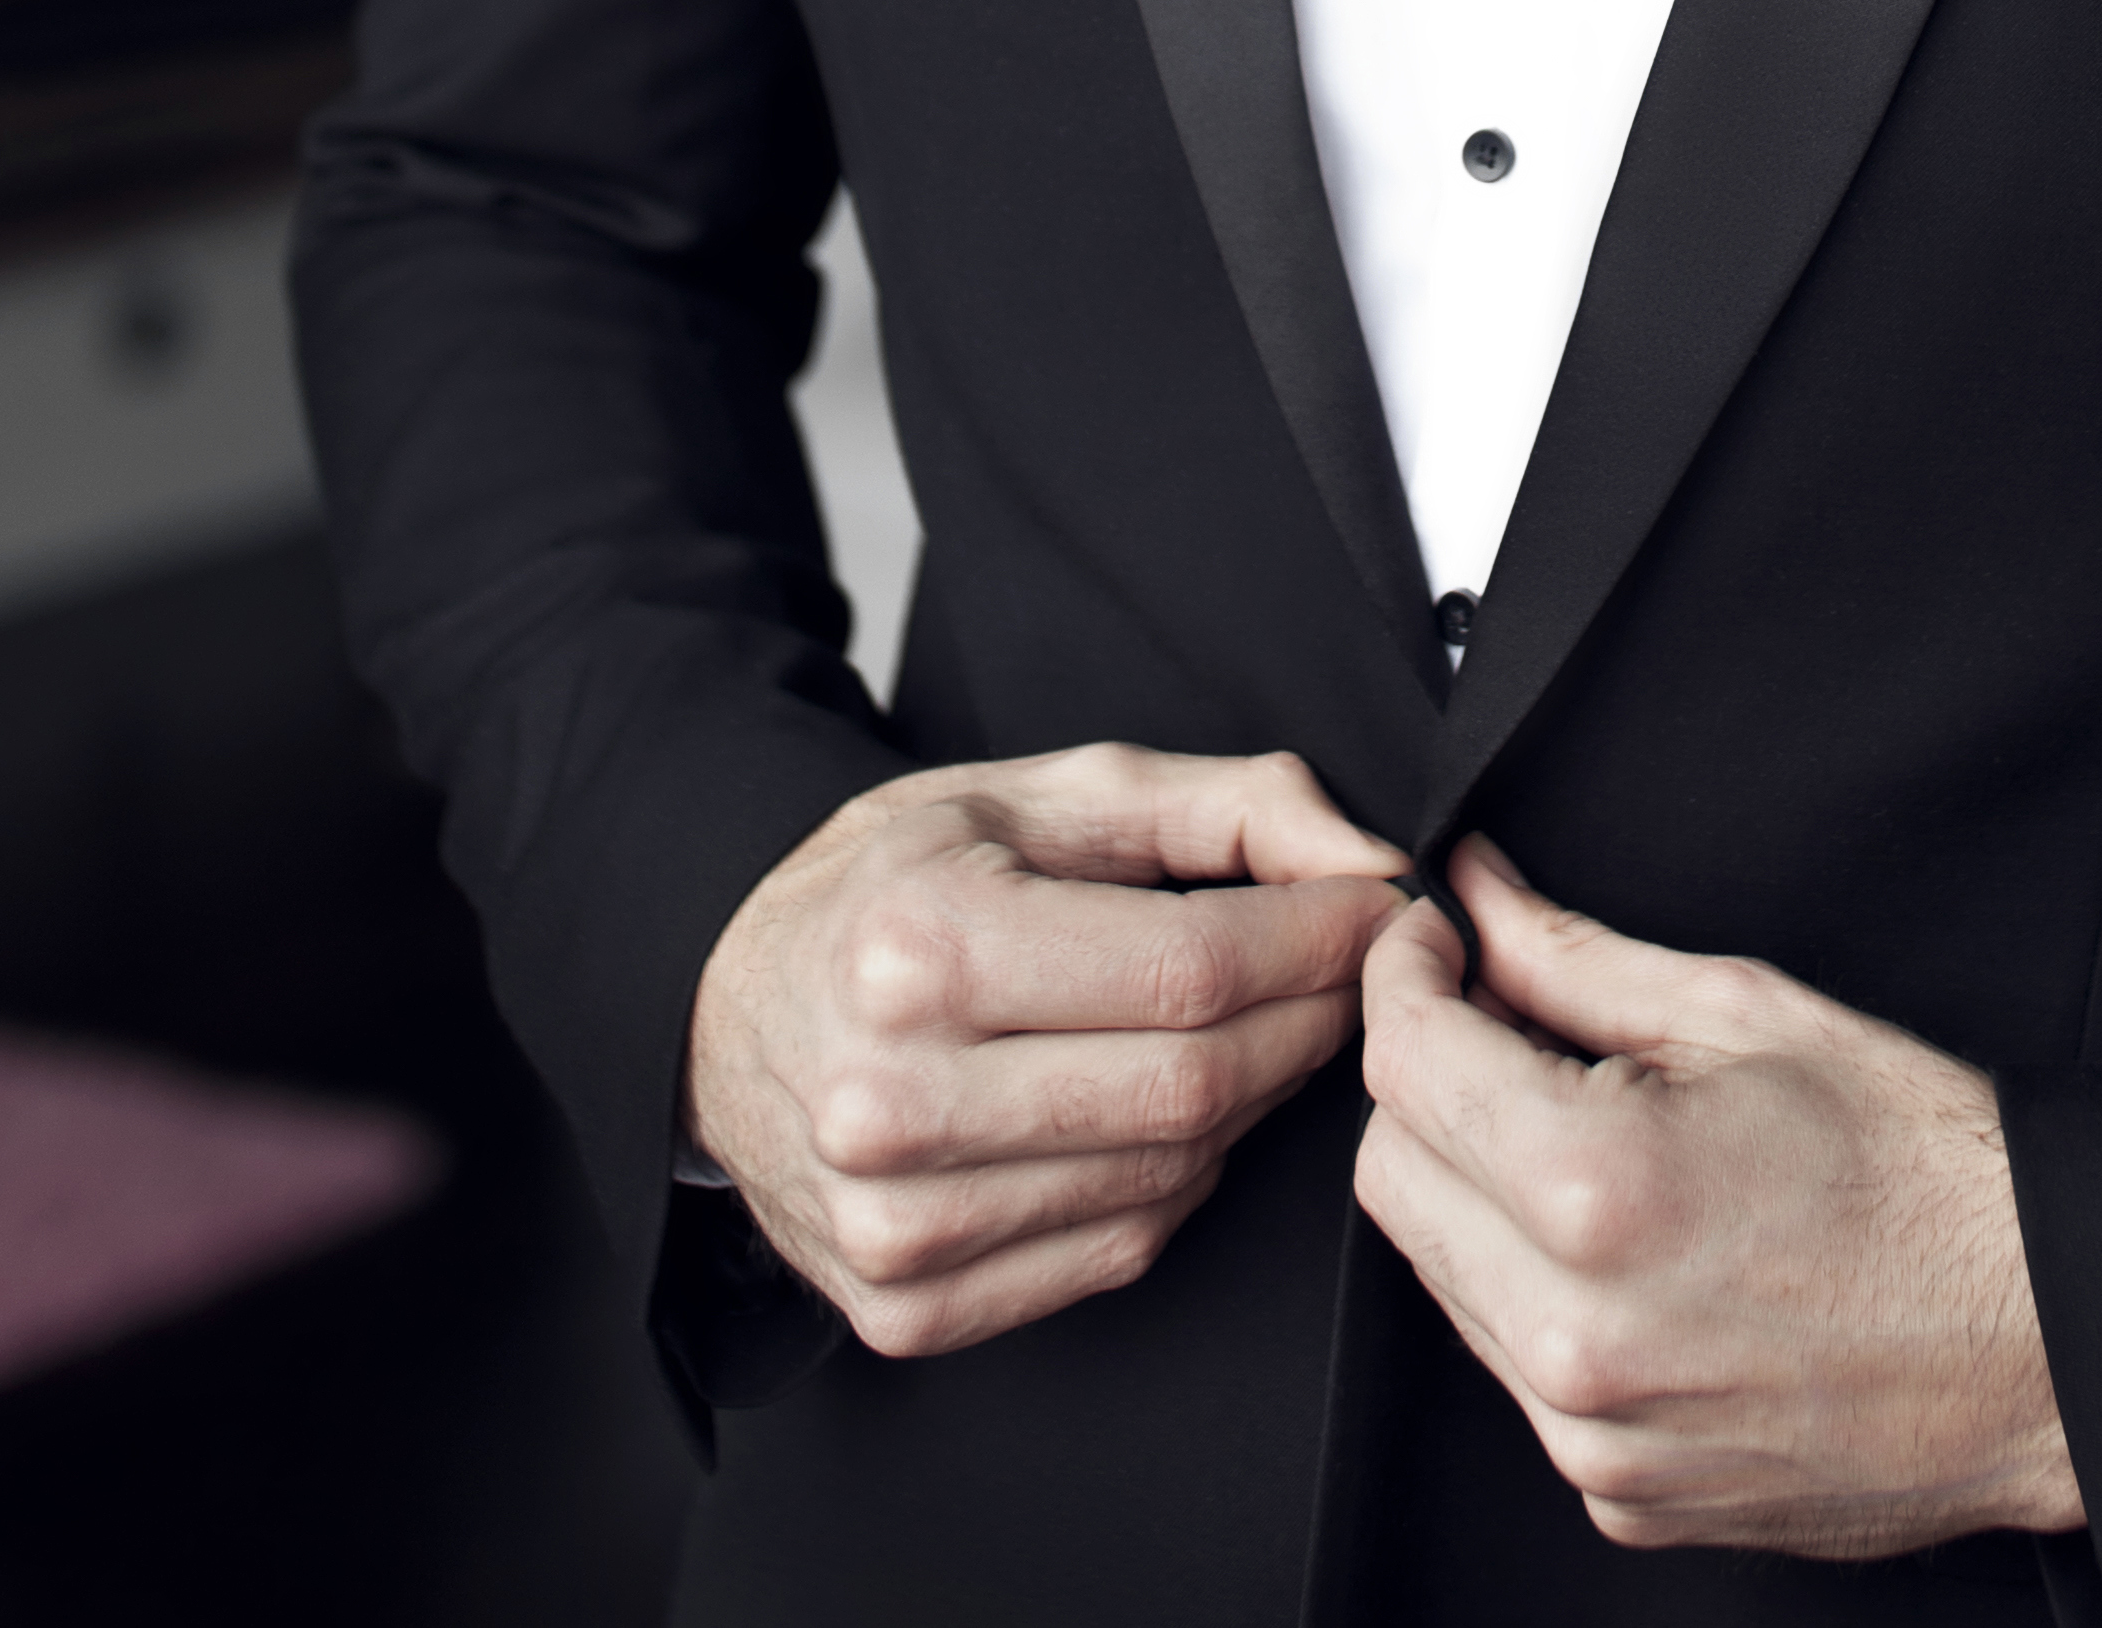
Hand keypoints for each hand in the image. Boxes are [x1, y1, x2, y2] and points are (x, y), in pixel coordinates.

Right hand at [687, 743, 1406, 1357]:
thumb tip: (1370, 859)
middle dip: (1311, 1020)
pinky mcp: (902, 1307)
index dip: (1322, 941)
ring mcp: (891, 1222)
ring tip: (1248, 1027)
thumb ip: (1229, 803)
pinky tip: (1157, 1112)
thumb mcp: (1048, 795)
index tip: (1380, 909)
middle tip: (1344, 972)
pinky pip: (1114, 1253)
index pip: (1193, 970)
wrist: (722, 1006)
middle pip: (1193, 1085)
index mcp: (921, 947)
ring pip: (1170, 1179)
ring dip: (1251, 1101)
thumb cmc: (898, 885)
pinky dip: (1173, 1182)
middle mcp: (893, 1099)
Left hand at [1353, 836, 2082, 1558]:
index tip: (1434, 939)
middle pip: (1393, 1175)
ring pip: (1443, 1275)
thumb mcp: (1744, 1012)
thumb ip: (1573, 958)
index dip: (1405, 976)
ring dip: (1479, 1189)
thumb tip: (1478, 897)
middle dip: (1430, 1081)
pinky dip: (1538, 1292)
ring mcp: (1590, 1437)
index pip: (1406, 1065)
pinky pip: (1514, 1368)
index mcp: (1594, 1192)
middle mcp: (1570, 1335)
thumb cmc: (1922, 1168)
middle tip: (1511, 1024)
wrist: (2042, 1339)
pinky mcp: (1619, 1499)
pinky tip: (1635, 1245)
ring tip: (1595, 1133)